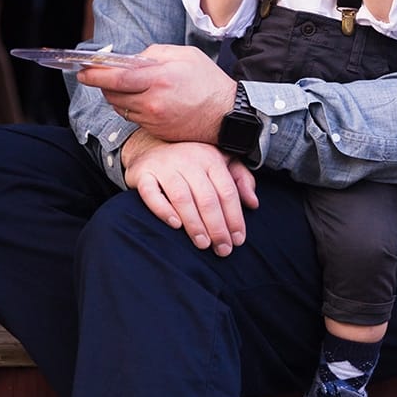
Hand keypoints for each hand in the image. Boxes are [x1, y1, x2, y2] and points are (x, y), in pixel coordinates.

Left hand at [78, 44, 237, 143]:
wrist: (227, 115)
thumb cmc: (208, 81)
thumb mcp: (184, 55)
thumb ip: (154, 53)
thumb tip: (130, 59)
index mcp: (158, 79)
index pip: (115, 78)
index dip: (94, 74)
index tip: (82, 71)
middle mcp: (152, 102)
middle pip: (112, 96)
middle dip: (103, 85)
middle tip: (101, 76)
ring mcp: (153, 120)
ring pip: (120, 108)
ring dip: (117, 97)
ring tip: (127, 86)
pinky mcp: (156, 131)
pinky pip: (133, 118)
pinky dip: (131, 108)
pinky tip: (142, 99)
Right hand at [121, 129, 258, 254]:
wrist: (151, 146)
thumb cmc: (192, 162)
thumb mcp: (221, 163)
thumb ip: (240, 180)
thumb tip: (253, 203)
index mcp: (211, 158)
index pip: (227, 191)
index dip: (234, 217)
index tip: (238, 240)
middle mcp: (188, 160)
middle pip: (207, 198)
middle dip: (217, 227)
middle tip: (222, 249)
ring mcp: (164, 166)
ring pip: (182, 197)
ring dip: (194, 224)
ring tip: (203, 244)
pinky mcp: (143, 173)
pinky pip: (151, 194)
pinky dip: (163, 210)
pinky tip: (175, 225)